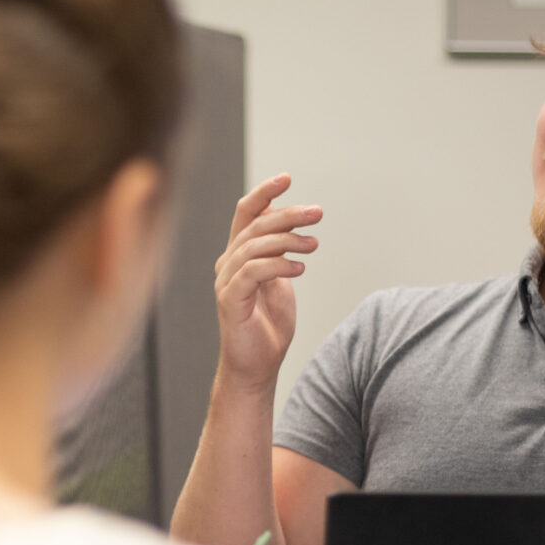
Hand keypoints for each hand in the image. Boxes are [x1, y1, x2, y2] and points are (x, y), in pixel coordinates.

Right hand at [212, 174, 321, 394]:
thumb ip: (279, 252)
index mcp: (238, 255)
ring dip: (288, 241)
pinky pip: (253, 272)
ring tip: (314, 245)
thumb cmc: (268, 325)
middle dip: (289, 215)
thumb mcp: (279, 280)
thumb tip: (288, 223)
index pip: (245, 213)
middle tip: (318, 213)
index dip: (264, 193)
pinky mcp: (230, 301)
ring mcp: (226, 282)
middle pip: (255, 226)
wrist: (256, 366)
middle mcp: (227, 264)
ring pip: (254, 246)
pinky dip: (279, 265)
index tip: (287, 178)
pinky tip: (300, 268)